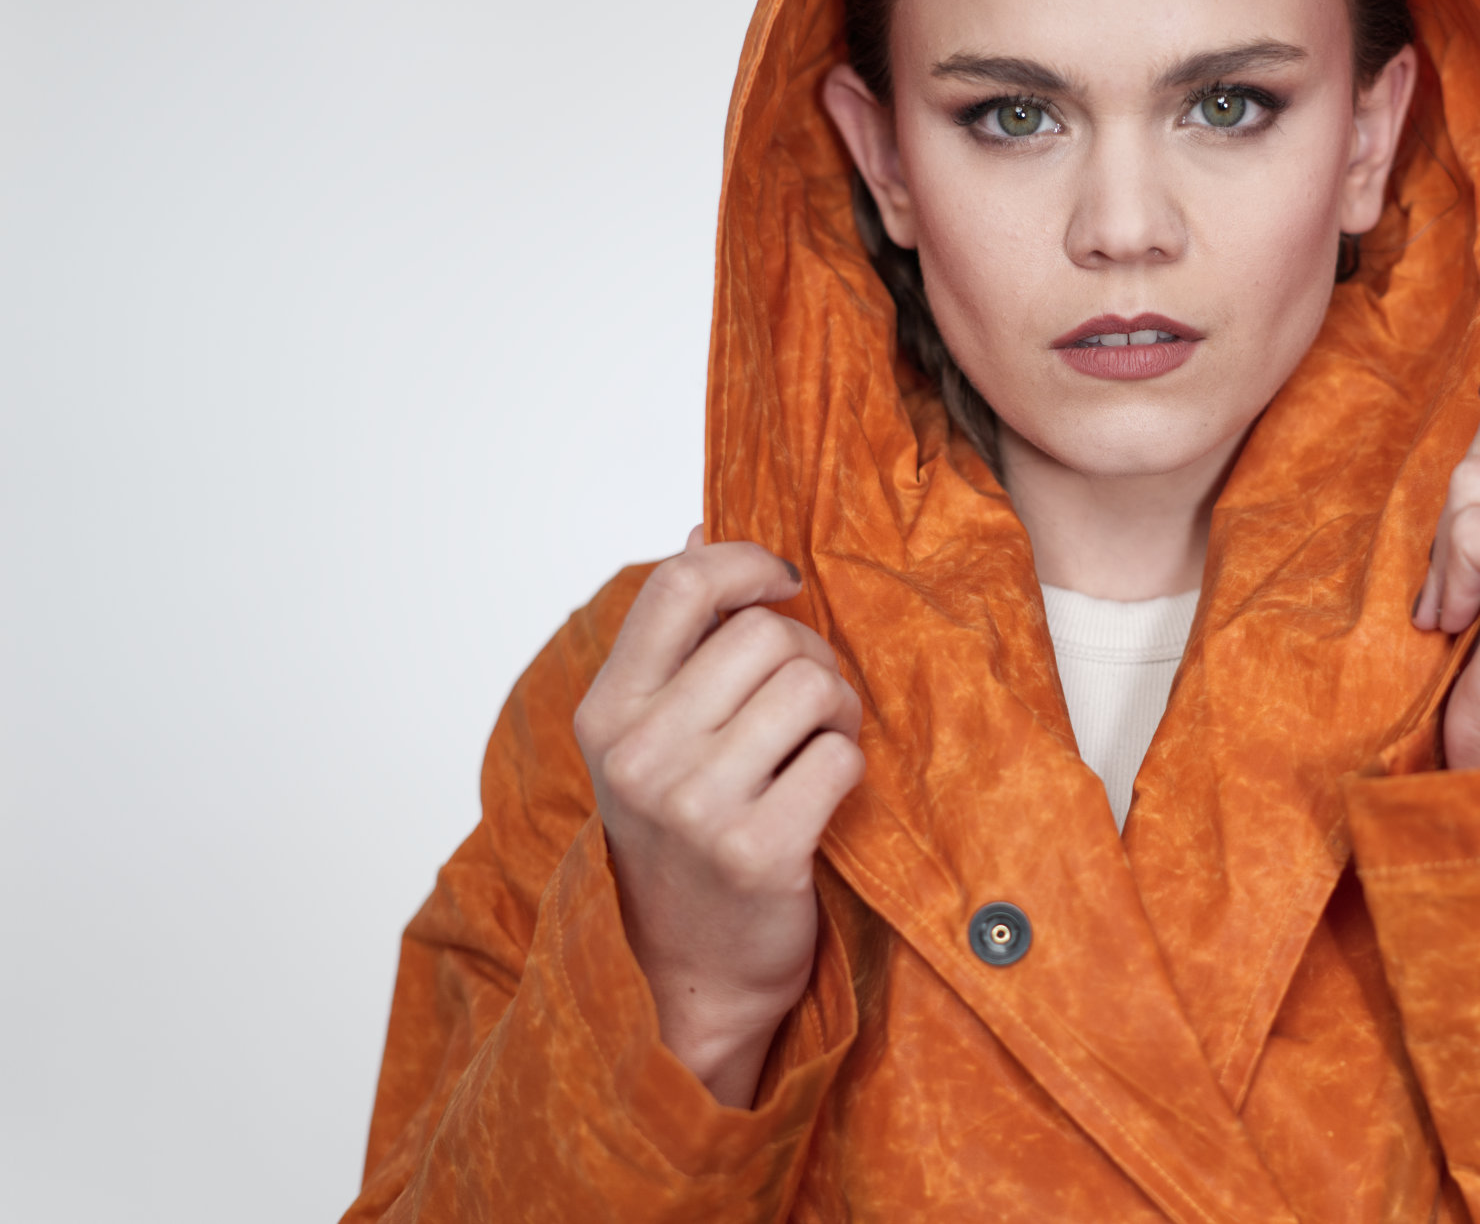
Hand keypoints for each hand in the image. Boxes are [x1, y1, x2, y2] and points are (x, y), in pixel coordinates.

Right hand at [574, 529, 863, 1106]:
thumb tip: (701, 526)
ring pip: (811, 685)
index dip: (747, 564)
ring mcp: (695, 806)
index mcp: (607, 712)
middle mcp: (639, 754)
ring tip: (816, 748)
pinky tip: (821, 798)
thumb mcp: (652, 738)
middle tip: (807, 707)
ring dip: (836, 711)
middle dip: (810, 657)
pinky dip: (848, 769)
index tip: (783, 585)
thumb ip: (676, 639)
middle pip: (765, 633)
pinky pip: (841, 757)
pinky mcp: (757, 850)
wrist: (689, 977)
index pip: (678, 584)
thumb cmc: (682, 841)